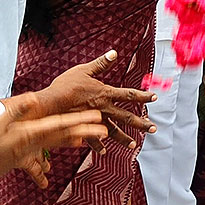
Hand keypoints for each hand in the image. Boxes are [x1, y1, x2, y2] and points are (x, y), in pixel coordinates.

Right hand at [0, 108, 105, 204]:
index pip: (59, 126)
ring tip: (88, 139)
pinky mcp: (17, 158)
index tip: (97, 119)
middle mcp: (30, 145)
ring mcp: (24, 153)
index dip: (79, 121)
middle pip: (62, 136)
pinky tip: (58, 155)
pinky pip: (40, 155)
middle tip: (106, 130)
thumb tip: (33, 97)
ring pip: (53, 145)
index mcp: (27, 136)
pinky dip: (49, 152)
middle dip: (84, 132)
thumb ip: (13, 113)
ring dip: (71, 139)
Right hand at [10, 51, 155, 151]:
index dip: (143, 96)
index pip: (129, 95)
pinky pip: (92, 139)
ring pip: (113, 131)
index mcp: (105, 94)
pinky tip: (104, 151)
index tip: (155, 98)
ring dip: (123, 138)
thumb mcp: (84, 70)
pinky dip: (98, 145)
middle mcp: (103, 109)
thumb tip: (114, 53)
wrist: (49, 103)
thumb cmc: (65, 85)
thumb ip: (101, 64)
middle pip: (126, 117)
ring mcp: (93, 120)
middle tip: (154, 129)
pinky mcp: (82, 128)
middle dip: (141, 123)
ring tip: (133, 145)